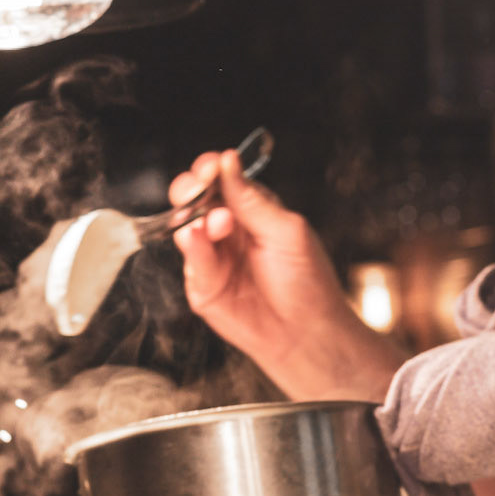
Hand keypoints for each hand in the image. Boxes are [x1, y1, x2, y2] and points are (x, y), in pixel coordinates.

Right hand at [170, 148, 405, 400]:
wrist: (306, 333)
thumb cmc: (308, 283)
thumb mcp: (286, 231)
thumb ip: (252, 199)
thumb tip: (229, 162)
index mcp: (252, 212)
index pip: (223, 180)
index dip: (213, 169)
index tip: (212, 165)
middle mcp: (229, 232)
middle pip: (195, 199)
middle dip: (191, 188)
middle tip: (198, 186)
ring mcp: (214, 259)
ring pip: (187, 226)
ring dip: (196, 218)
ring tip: (218, 223)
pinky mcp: (203, 286)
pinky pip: (191, 261)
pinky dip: (193, 247)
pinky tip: (199, 239)